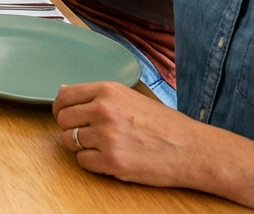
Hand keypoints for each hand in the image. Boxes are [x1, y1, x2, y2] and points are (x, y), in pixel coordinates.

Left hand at [53, 82, 202, 188]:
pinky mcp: (112, 161)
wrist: (192, 150)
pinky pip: (82, 161)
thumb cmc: (164, 125)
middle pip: (63, 119)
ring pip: (69, 141)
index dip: (60, 108)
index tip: (65, 115)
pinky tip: (109, 158)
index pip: (64, 97)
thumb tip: (63, 91)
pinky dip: (92, 162)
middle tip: (88, 133)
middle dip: (70, 128)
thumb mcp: (129, 98)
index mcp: (108, 91)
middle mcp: (104, 111)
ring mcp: (107, 136)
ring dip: (81, 146)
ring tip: (103, 145)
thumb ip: (96, 96)